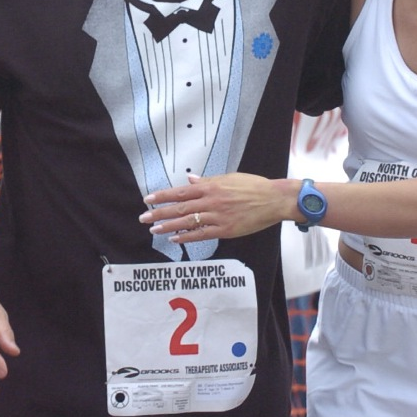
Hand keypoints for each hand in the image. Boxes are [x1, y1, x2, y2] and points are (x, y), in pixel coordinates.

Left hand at [138, 173, 290, 241]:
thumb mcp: (229, 178)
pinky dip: (187, 237)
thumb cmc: (252, 186)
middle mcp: (211, 200)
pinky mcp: (225, 230)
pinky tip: (175, 239)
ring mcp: (218, 216)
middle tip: (144, 217)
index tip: (148, 199)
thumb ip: (207, 180)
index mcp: (211, 185)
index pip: (181, 190)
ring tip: (154, 230)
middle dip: (159, 212)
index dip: (163, 195)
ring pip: (187, 221)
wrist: (273, 199)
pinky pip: (201, 235)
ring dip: (168, 226)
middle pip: (180, 207)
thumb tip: (189, 179)